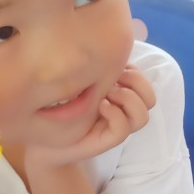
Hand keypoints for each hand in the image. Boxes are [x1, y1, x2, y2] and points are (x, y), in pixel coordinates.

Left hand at [26, 66, 155, 170]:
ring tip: (106, 93)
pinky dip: (114, 114)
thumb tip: (110, 52)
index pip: (143, 82)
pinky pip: (123, 129)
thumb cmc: (57, 107)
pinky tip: (99, 105)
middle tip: (113, 78)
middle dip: (136, 83)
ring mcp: (116, 127)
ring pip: (143, 116)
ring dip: (128, 99)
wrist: (43, 138)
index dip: (134, 71)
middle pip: (150, 98)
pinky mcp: (106, 141)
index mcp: (119, 95)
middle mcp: (122, 112)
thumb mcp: (77, 80)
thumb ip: (96, 69)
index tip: (113, 66)